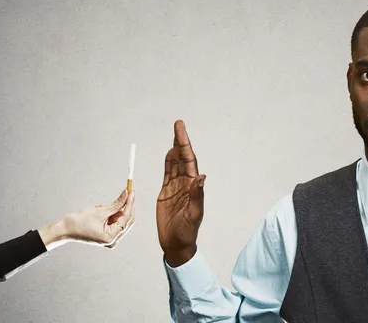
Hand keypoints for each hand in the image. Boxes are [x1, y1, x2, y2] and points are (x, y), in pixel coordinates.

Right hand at [39, 188, 135, 249]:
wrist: (65, 229)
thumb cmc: (78, 222)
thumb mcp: (99, 211)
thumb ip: (116, 204)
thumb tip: (127, 194)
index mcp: (111, 237)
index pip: (126, 219)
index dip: (130, 204)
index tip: (131, 192)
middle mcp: (113, 240)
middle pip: (126, 220)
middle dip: (126, 206)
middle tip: (127, 192)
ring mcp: (110, 238)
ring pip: (121, 219)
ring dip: (116, 209)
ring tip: (103, 206)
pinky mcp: (107, 234)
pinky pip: (115, 221)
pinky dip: (112, 213)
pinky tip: (103, 209)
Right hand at [157, 120, 205, 266]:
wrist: (176, 244)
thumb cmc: (187, 232)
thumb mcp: (193, 215)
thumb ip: (196, 196)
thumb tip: (201, 177)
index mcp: (193, 186)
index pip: (189, 160)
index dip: (185, 144)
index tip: (181, 129)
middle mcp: (185, 184)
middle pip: (182, 158)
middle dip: (180, 141)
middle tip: (179, 123)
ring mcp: (175, 187)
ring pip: (175, 163)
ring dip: (175, 149)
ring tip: (176, 134)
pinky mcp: (166, 193)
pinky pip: (168, 173)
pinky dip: (168, 162)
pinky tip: (170, 153)